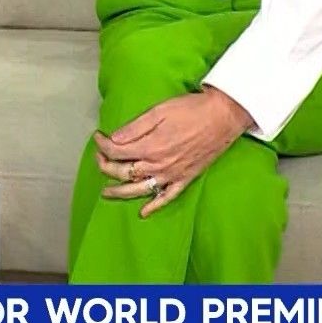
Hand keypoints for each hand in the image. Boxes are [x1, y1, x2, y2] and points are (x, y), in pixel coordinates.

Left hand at [92, 87, 252, 216]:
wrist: (223, 117)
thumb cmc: (192, 110)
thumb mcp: (159, 111)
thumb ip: (135, 127)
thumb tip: (113, 139)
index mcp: (150, 146)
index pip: (117, 151)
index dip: (102, 145)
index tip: (97, 137)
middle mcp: (159, 164)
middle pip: (124, 172)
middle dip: (105, 166)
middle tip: (99, 157)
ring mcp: (172, 174)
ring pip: (140, 189)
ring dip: (120, 192)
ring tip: (106, 192)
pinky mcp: (185, 179)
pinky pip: (167, 197)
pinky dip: (154, 206)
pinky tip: (143, 212)